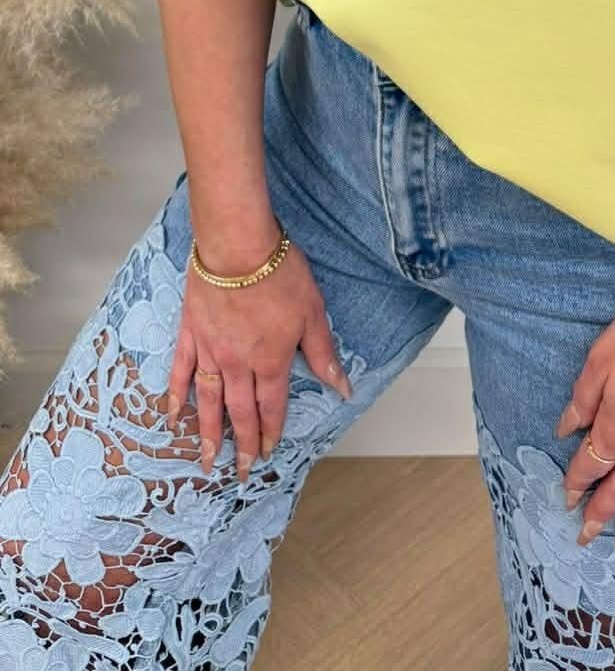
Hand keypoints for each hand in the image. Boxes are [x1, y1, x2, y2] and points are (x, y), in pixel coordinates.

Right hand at [165, 231, 353, 484]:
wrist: (237, 245)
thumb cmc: (280, 273)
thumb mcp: (313, 311)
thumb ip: (323, 353)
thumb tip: (343, 388)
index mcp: (271, 361)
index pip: (272, 406)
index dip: (271, 431)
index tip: (268, 453)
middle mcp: (239, 364)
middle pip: (240, 412)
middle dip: (242, 443)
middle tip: (240, 470)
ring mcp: (210, 351)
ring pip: (208, 401)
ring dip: (208, 433)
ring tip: (206, 460)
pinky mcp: (190, 333)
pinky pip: (181, 372)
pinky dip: (176, 397)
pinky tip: (171, 417)